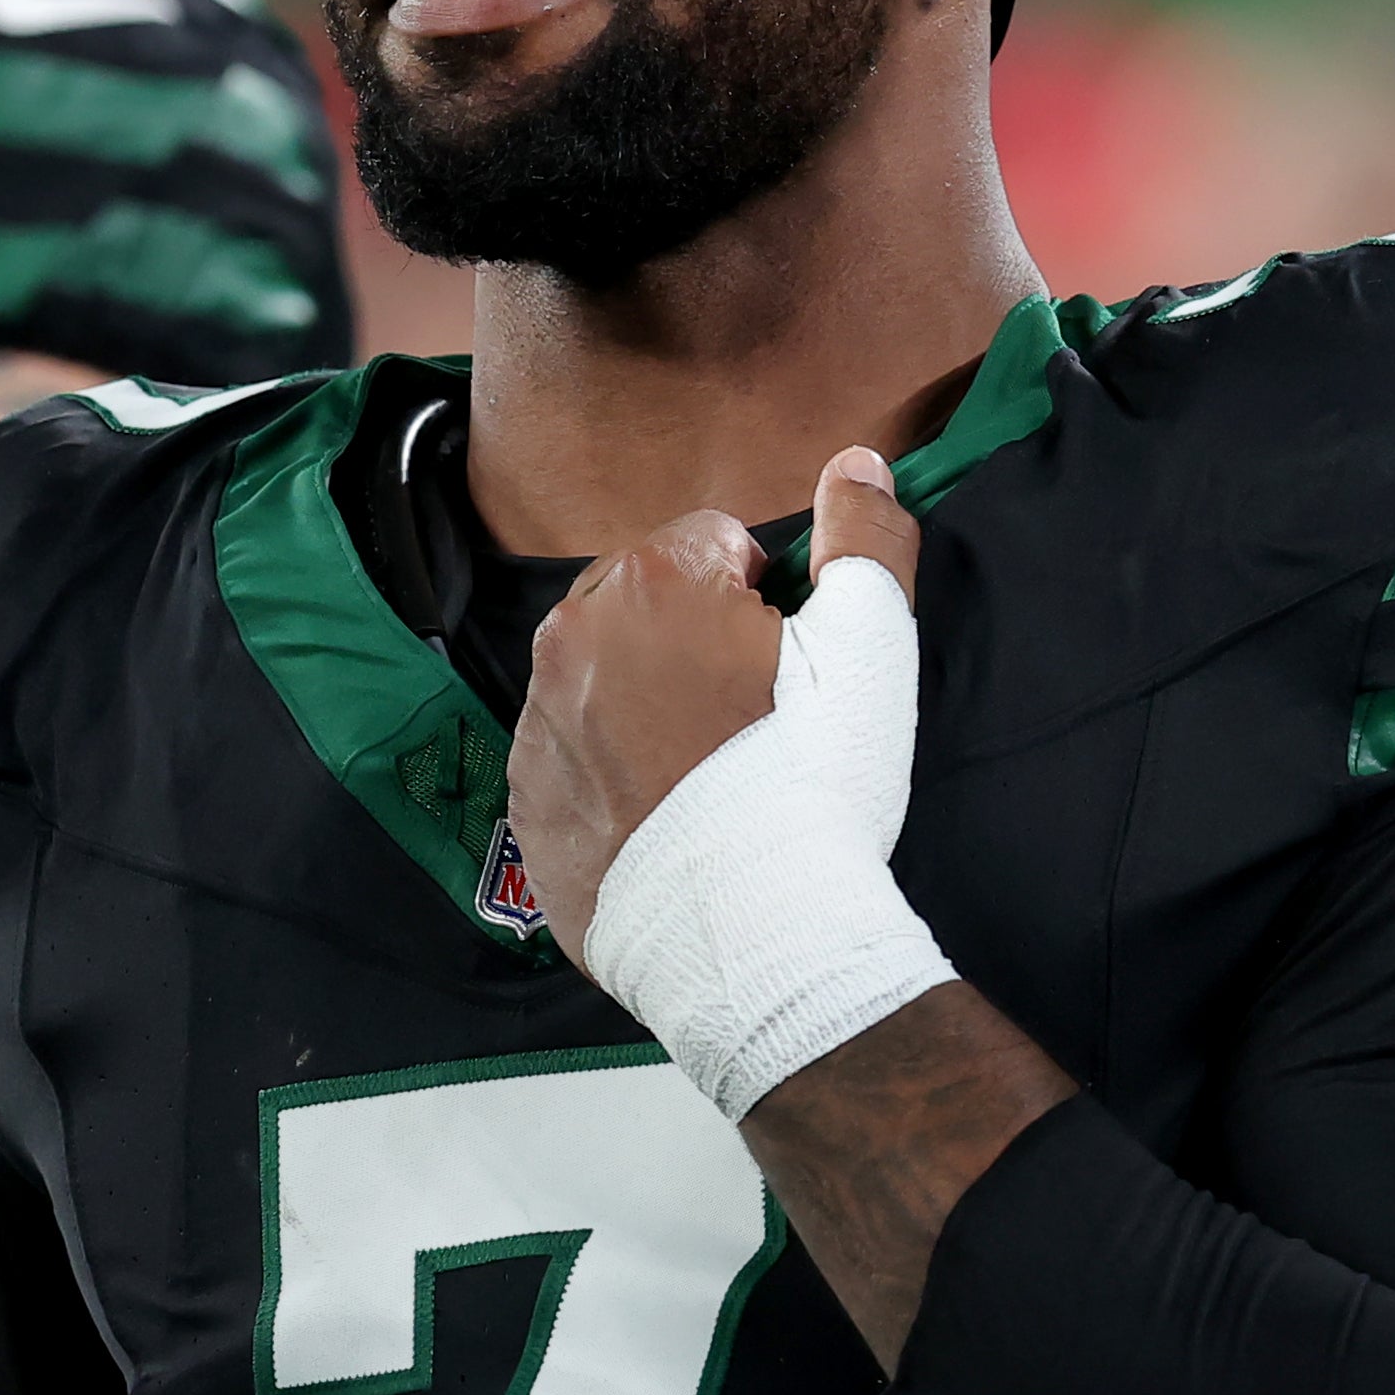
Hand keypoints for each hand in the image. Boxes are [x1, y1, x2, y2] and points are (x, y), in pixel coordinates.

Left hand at [509, 449, 921, 962]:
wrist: (749, 932)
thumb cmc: (812, 781)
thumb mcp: (870, 646)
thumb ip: (866, 537)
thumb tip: (858, 461)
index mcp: (651, 581)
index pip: (714, 545)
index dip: (764, 601)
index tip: (784, 666)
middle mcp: (572, 637)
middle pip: (645, 601)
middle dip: (692, 639)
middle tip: (751, 720)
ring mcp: (537, 721)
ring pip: (603, 677)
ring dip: (647, 701)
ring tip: (712, 774)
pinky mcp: (525, 798)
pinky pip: (570, 755)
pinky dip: (609, 771)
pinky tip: (668, 816)